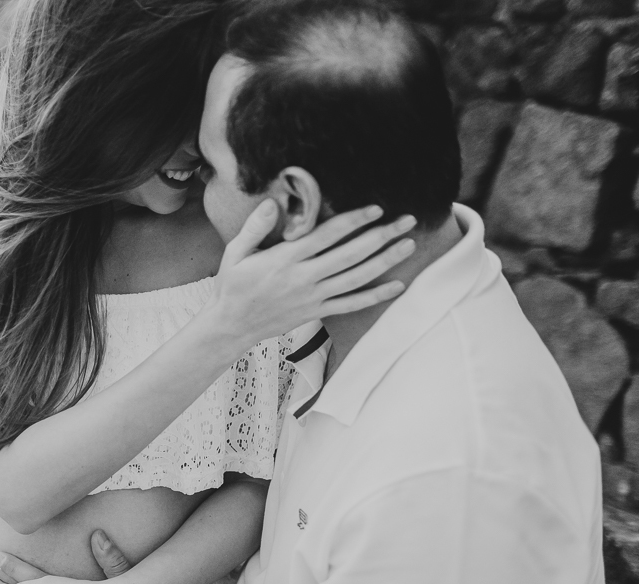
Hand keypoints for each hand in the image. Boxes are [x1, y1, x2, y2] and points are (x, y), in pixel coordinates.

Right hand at [207, 201, 415, 355]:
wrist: (230, 326)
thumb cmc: (232, 286)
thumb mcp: (234, 252)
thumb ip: (254, 227)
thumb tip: (272, 203)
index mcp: (284, 259)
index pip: (326, 235)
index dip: (353, 220)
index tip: (375, 208)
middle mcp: (303, 278)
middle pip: (350, 254)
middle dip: (381, 236)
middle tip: (406, 220)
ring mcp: (312, 297)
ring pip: (356, 278)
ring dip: (385, 261)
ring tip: (408, 244)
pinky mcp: (316, 312)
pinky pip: (351, 304)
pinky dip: (375, 296)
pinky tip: (396, 286)